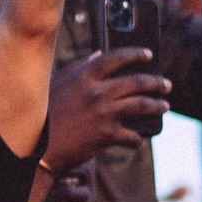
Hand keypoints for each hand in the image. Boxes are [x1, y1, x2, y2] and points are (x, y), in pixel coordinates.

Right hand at [45, 51, 171, 168]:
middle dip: (155, 82)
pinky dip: (138, 138)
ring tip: (164, 105)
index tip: (148, 54)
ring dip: (157, 105)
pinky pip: (132, 135)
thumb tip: (98, 54)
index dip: (135, 54)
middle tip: (165, 84)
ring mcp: (104, 114)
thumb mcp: (56, 83)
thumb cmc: (42, 114)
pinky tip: (140, 139)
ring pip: (141, 105)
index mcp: (84, 76)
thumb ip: (78, 66)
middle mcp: (97, 92)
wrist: (36, 147)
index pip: (116, 58)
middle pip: (136, 82)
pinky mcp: (107, 135)